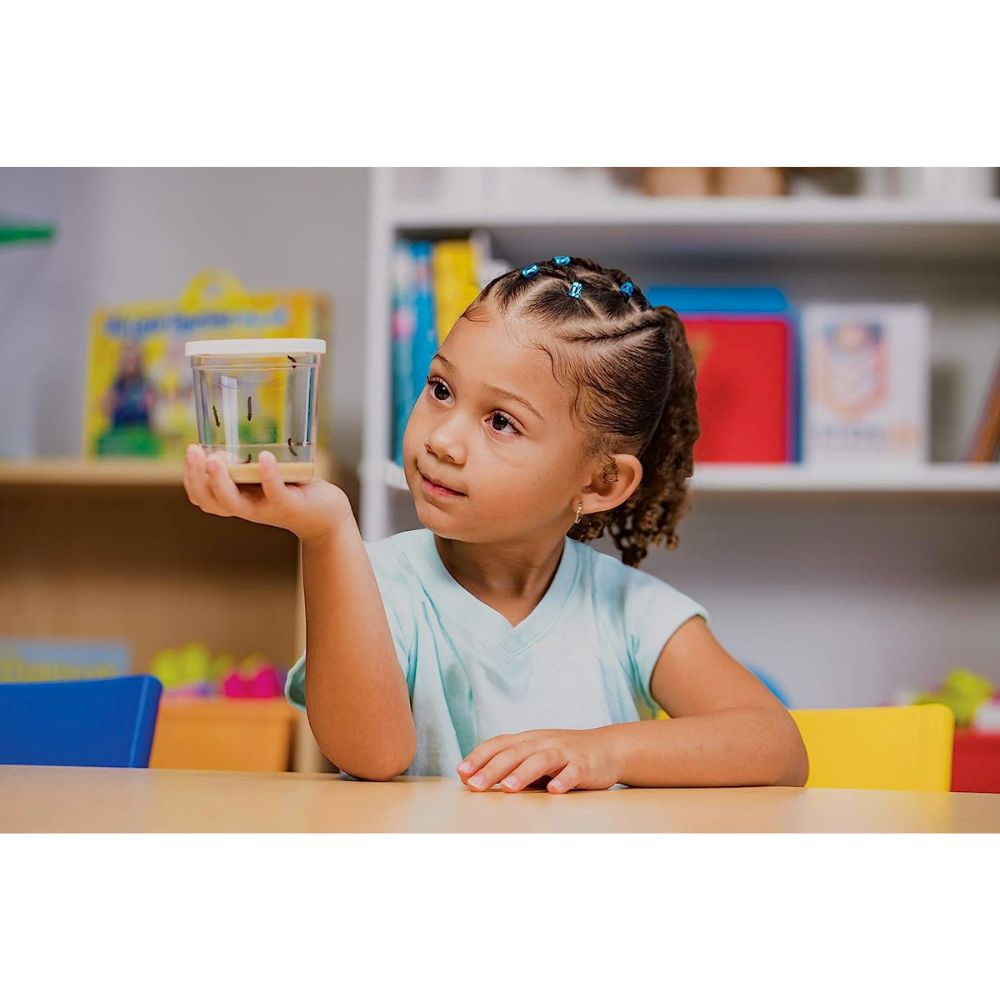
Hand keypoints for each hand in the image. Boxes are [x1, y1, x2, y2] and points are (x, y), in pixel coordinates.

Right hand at [182, 444, 352, 541]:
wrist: (327, 514)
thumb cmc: (293, 489)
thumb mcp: (264, 475)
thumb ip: (245, 464)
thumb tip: (223, 446)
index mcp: (238, 500)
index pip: (203, 497)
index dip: (190, 479)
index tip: (190, 454)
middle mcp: (247, 508)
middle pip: (210, 501)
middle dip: (196, 478)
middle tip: (194, 451)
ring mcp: (267, 509)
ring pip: (234, 503)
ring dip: (220, 481)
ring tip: (215, 459)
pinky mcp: (289, 506)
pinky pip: (275, 493)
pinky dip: (268, 475)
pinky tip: (264, 458)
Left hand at [456, 728, 622, 793]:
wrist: (608, 748)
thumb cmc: (564, 756)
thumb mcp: (535, 756)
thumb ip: (511, 766)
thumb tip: (474, 780)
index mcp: (528, 740)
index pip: (499, 744)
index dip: (480, 757)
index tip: (462, 773)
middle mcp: (543, 742)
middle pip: (516, 753)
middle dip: (494, 769)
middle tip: (476, 785)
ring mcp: (565, 752)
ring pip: (542, 759)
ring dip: (524, 773)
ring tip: (509, 789)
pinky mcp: (586, 764)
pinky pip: (574, 771)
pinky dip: (564, 780)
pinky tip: (555, 790)